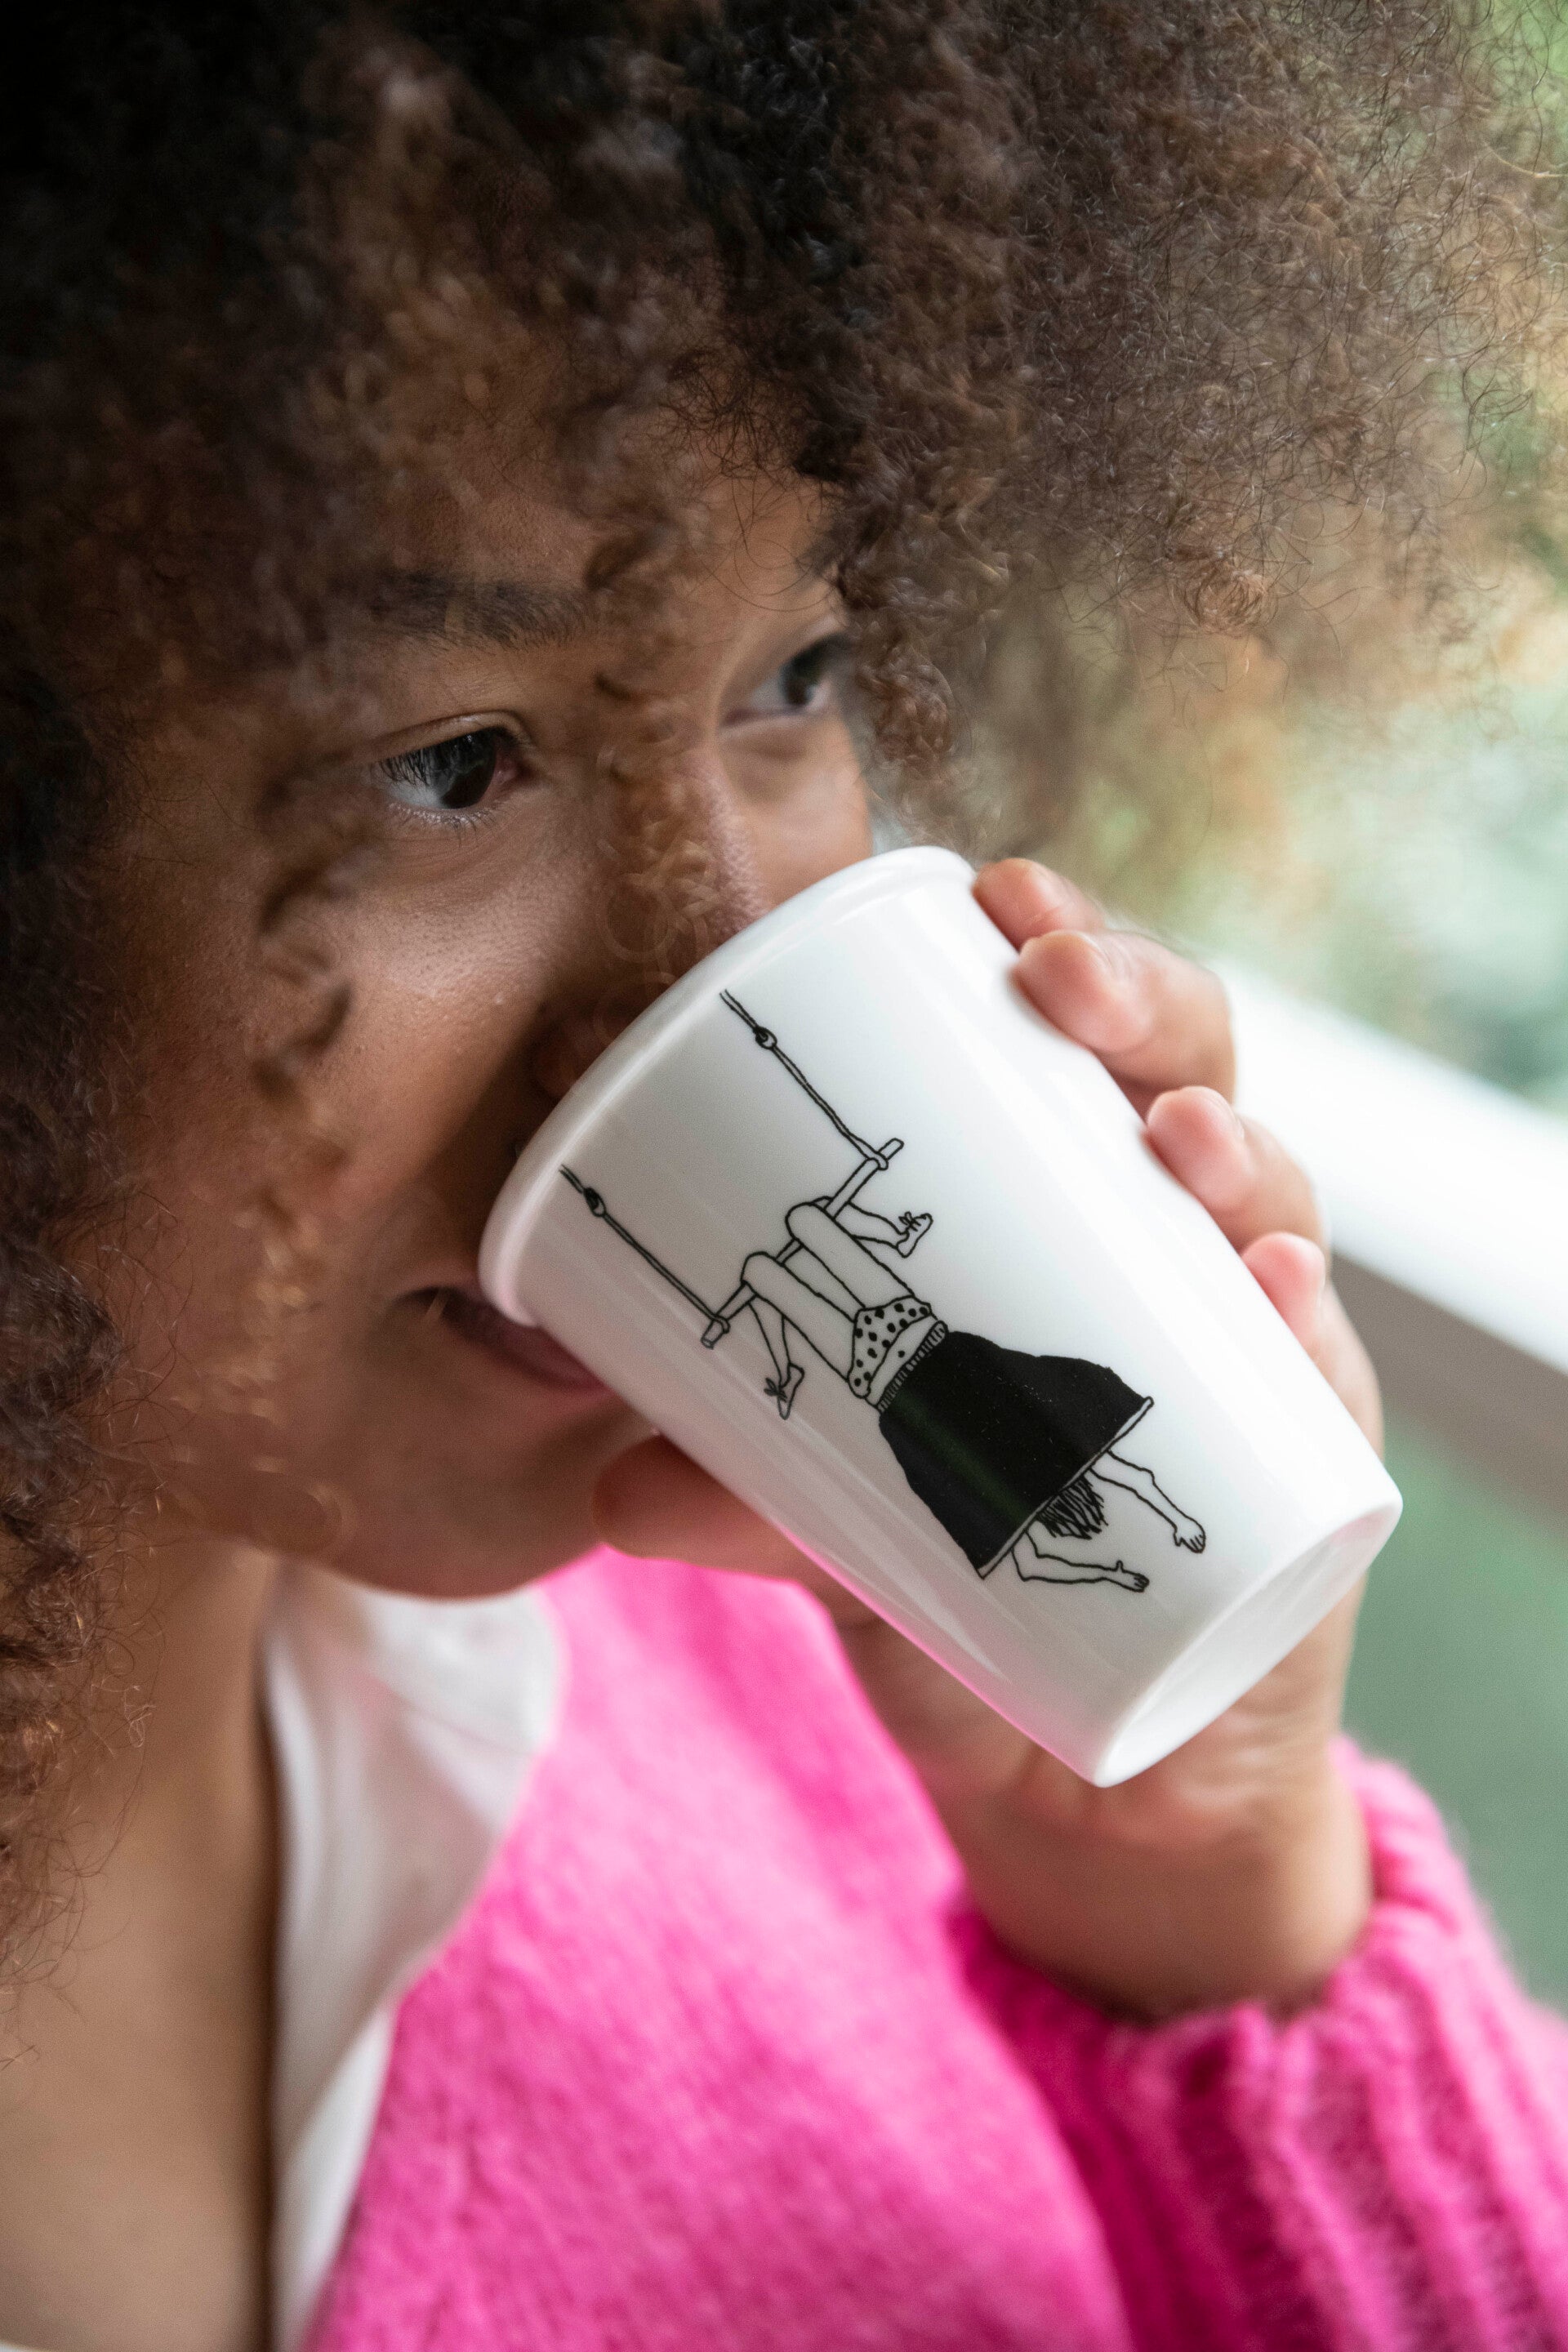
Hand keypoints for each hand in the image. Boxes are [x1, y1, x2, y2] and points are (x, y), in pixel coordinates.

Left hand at [593, 859, 1379, 2018]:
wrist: (1095, 1769)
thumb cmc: (968, 1593)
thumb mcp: (845, 1527)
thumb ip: (750, 1497)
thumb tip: (615, 1481)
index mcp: (1064, 1216)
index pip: (1078, 1043)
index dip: (1060, 940)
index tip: (992, 890)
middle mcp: (1171, 1253)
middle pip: (1184, 1071)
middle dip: (1137, 997)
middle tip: (1057, 980)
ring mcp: (1251, 1351)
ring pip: (1270, 1199)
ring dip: (1228, 1144)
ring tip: (1169, 1134)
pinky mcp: (1308, 1468)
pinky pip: (1324, 1376)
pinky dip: (1304, 1325)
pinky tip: (1272, 1289)